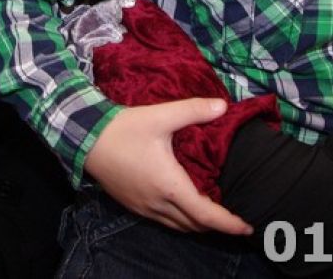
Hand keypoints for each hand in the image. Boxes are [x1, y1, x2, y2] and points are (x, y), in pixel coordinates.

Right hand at [83, 98, 250, 235]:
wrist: (84, 138)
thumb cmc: (124, 128)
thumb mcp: (160, 115)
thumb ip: (193, 110)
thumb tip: (223, 106)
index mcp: (169, 185)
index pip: (206, 215)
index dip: (229, 223)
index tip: (248, 226)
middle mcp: (158, 203)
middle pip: (195, 225)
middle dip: (217, 225)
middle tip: (235, 218)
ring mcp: (144, 208)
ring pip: (178, 226)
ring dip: (198, 224)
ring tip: (214, 214)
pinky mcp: (133, 206)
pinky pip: (164, 221)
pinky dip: (181, 220)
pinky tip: (184, 206)